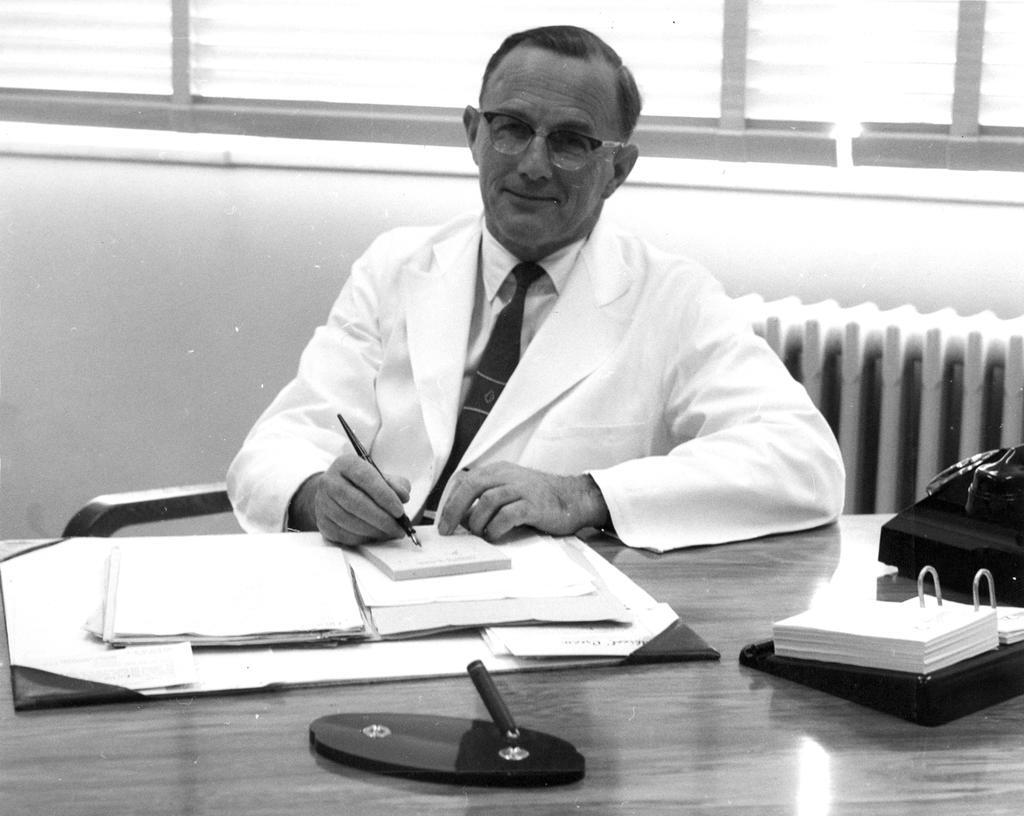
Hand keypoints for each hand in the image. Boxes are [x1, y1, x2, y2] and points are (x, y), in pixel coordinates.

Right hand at [290, 453, 410, 545]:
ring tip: (390, 532)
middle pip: (356, 502)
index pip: (365, 478)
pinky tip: (375, 535)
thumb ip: (396, 484)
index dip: (384, 496)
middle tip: (398, 528)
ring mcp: (322, 502)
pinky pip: (343, 534)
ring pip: (349, 521)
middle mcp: (329, 481)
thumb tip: (402, 497)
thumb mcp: (382, 478)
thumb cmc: (364, 485)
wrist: (337, 493)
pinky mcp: (321, 522)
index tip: (399, 511)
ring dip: (374, 531)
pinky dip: (362, 538)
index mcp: (346, 464)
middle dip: (381, 518)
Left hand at [436, 461, 609, 540]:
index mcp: (498, 470)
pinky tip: (495, 535)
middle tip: (447, 530)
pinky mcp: (534, 505)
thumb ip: (488, 498)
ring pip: (488, 500)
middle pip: (472, 486)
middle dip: (454, 510)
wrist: (573, 498)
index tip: (443, 520)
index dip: (450, 501)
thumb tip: (461, 519)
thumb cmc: (539, 498)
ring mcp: (522, 489)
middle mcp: (508, 475)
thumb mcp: (510, 489)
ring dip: (477, 521)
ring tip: (478, 534)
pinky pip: (508, 515)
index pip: (465, 480)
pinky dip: (496, 528)